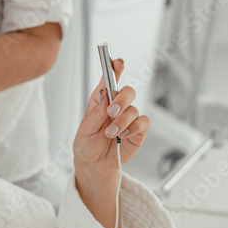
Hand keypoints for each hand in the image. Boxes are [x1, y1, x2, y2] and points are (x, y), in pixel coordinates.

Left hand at [72, 59, 149, 180]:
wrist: (95, 166)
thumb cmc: (87, 145)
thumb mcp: (84, 130)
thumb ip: (94, 114)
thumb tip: (102, 95)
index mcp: (101, 100)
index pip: (109, 80)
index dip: (114, 68)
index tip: (116, 61)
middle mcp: (117, 106)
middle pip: (128, 91)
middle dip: (121, 99)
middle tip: (111, 112)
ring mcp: (128, 117)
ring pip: (133, 109)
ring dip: (122, 122)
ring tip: (110, 134)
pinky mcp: (138, 130)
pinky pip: (143, 122)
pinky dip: (134, 128)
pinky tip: (123, 136)